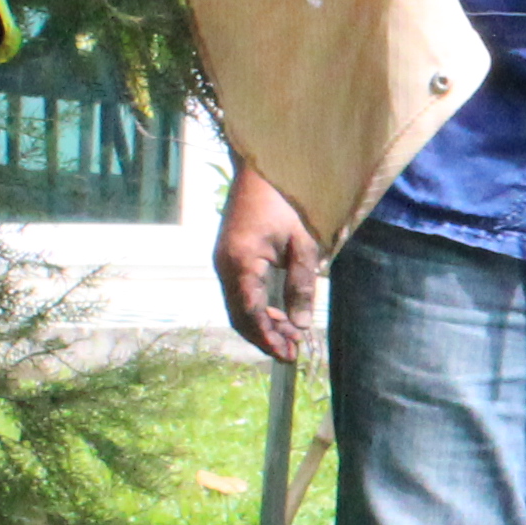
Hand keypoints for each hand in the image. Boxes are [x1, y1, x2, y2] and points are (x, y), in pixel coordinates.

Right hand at [217, 168, 322, 364]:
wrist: (260, 169)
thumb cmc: (285, 201)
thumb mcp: (302, 244)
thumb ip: (302, 285)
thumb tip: (300, 323)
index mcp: (241, 264)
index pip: (251, 314)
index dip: (269, 338)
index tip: (287, 355)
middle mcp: (224, 267)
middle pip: (240, 316)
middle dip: (266, 337)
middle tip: (292, 353)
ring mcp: (223, 262)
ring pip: (239, 306)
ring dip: (263, 324)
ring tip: (291, 337)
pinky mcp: (228, 257)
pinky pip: (240, 292)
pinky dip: (257, 308)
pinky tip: (279, 314)